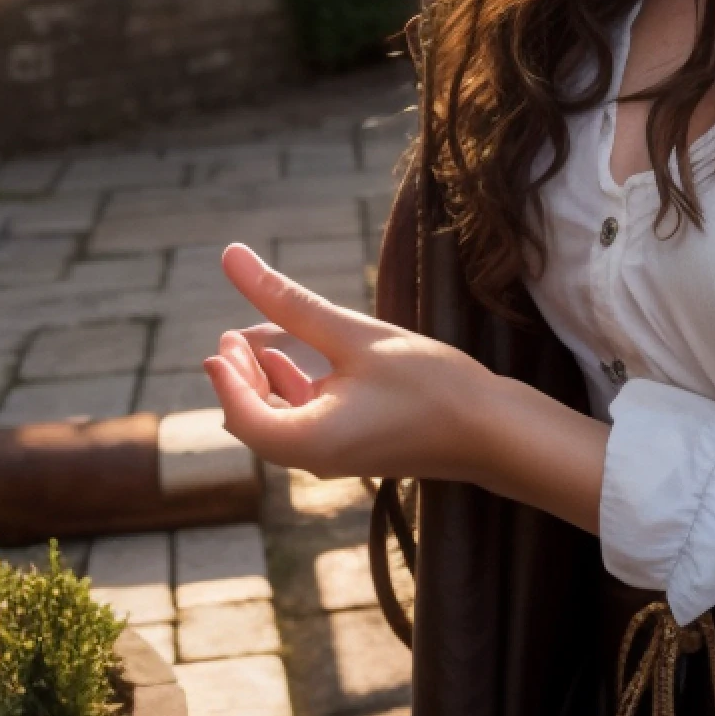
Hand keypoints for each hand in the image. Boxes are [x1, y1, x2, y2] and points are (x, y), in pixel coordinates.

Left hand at [202, 242, 495, 481]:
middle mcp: (315, 458)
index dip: (226, 378)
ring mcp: (337, 457)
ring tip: (261, 342)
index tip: (222, 339)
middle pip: (256, 422)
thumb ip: (289, 300)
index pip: (242, 415)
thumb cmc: (429, 384)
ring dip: (266, 384)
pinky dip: (295, 393)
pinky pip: (309, 425)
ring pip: (281, 424)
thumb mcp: (355, 336)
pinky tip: (300, 364)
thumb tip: (231, 257)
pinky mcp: (358, 448)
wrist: (492, 431)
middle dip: (241, 378)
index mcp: (307, 441)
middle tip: (233, 335)